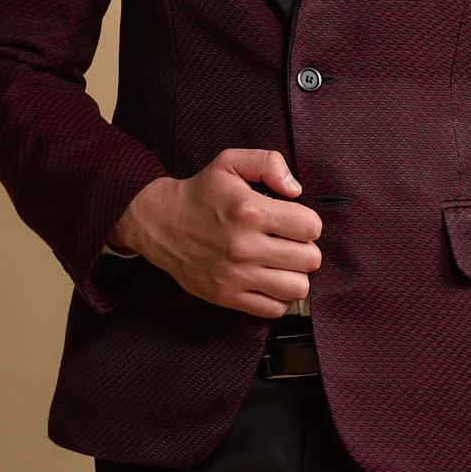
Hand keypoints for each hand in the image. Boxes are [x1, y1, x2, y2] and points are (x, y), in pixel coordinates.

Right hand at [109, 149, 321, 317]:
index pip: (311, 227)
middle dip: (304, 248)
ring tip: (281, 263)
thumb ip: (269, 163)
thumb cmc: (200, 193)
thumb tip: (296, 189)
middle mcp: (244, 246)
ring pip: (298, 288)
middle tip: (288, 242)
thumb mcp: (230, 162)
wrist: (160, 223)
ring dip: (295, 275)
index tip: (293, 221)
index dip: (307, 222)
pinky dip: (278, 297)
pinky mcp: (227, 296)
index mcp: (250, 211)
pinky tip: (269, 280)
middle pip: (310, 259)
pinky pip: (274, 309)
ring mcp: (236, 275)